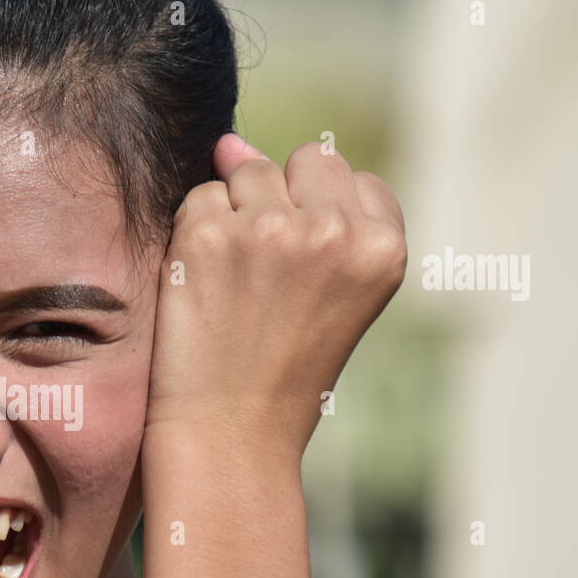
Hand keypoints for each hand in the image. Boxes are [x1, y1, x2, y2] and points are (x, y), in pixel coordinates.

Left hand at [146, 135, 406, 458]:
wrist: (229, 435)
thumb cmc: (283, 372)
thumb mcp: (335, 295)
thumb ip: (311, 212)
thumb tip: (229, 141)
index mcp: (383, 248)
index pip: (355, 180)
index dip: (323, 218)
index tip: (306, 275)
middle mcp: (334, 231)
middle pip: (307, 160)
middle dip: (283, 199)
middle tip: (267, 278)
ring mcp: (270, 230)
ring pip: (247, 170)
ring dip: (235, 213)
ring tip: (235, 285)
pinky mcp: (208, 236)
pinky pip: (200, 197)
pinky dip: (193, 235)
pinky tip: (202, 286)